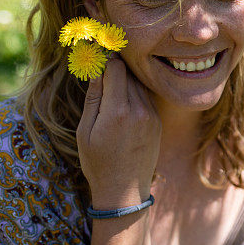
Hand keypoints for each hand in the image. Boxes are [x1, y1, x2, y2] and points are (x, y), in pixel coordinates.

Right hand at [76, 54, 160, 208]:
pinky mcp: (158, 120)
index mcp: (118, 112)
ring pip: (138, 83)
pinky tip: (122, 99)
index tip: (96, 53)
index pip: (116, 69)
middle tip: (101, 61)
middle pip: (128, 73)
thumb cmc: (98, 163)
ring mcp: (152, 115)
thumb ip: (93, 98)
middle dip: (114, 66)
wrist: (125, 191)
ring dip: (125, 79)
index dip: (105, 58)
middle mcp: (139, 110)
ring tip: (110, 82)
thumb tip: (95, 69)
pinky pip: (146, 96)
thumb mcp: (85, 131)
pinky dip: (134, 92)